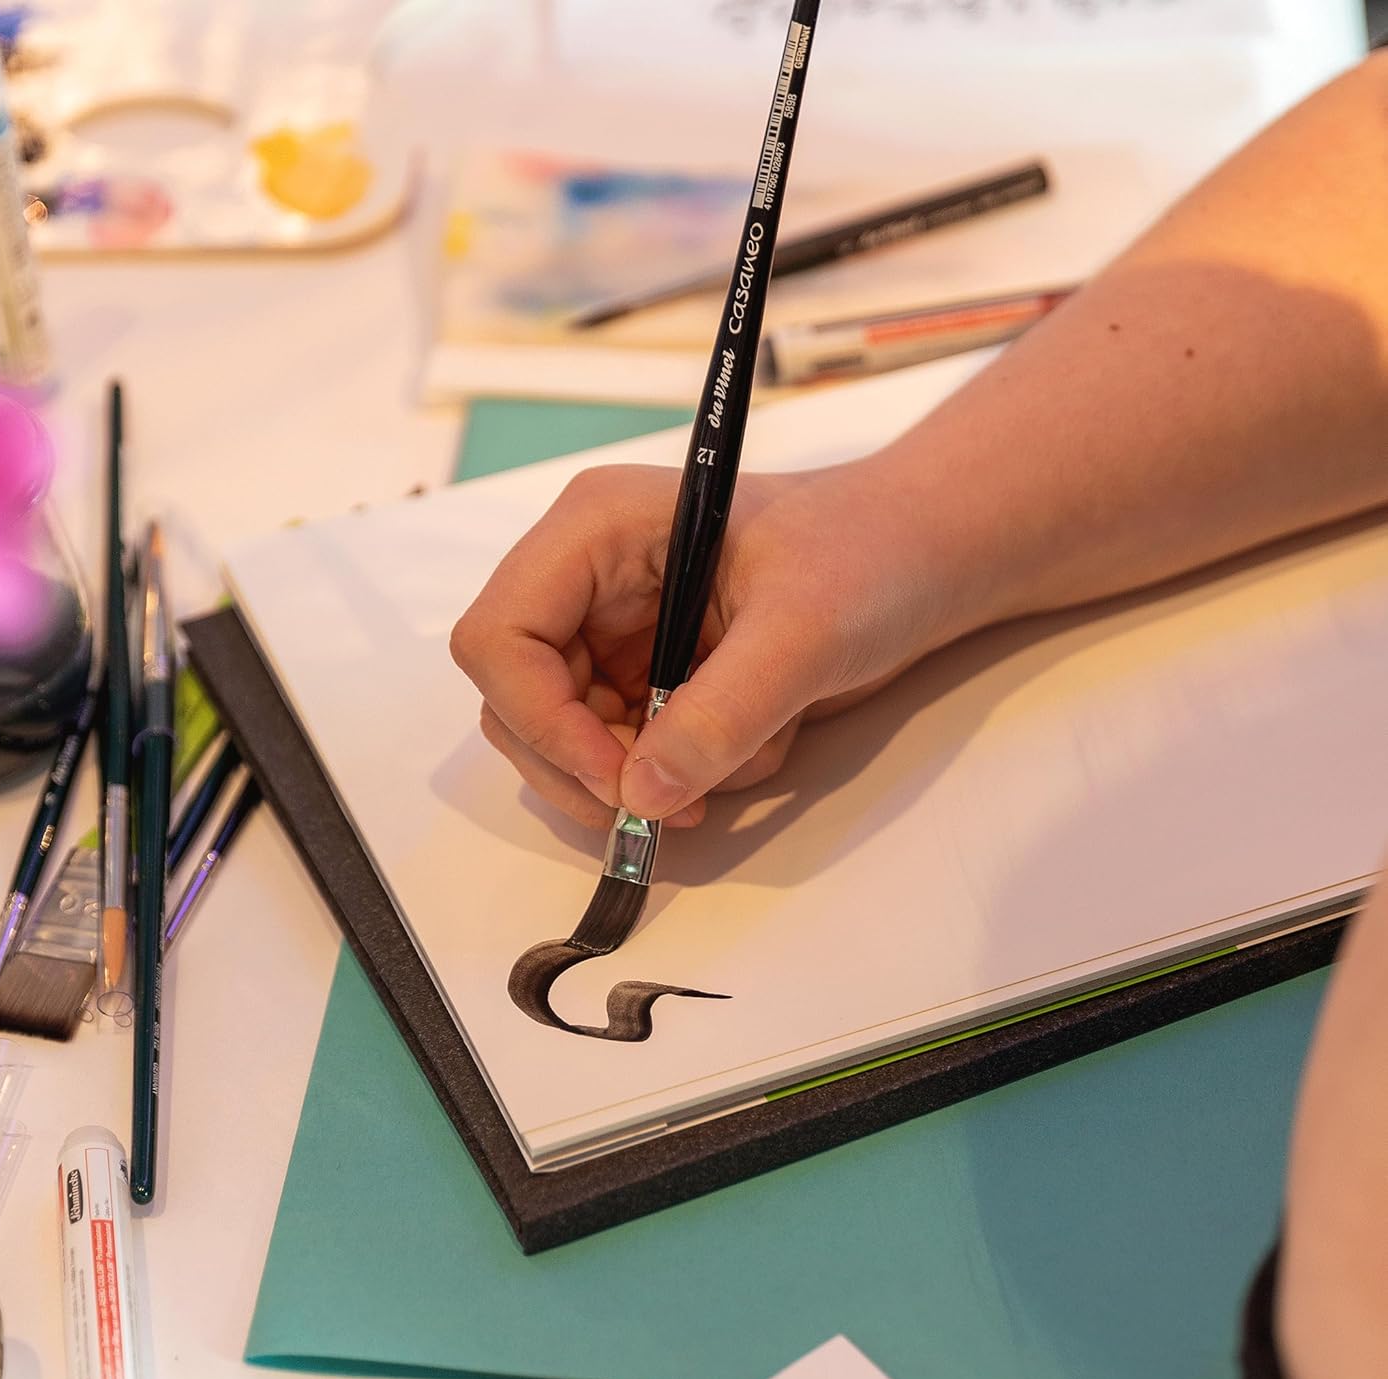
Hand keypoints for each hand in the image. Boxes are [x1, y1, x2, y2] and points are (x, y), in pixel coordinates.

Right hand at [450, 457, 976, 828]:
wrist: (921, 562)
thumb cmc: (869, 554)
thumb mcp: (804, 630)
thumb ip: (723, 711)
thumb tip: (641, 796)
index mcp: (595, 530)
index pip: (499, 637)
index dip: (539, 720)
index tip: (618, 779)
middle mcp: (586, 581)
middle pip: (518, 701)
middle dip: (586, 765)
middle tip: (668, 806)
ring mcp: (613, 633)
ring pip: (566, 741)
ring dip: (643, 779)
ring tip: (737, 767)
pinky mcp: (647, 677)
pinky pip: (626, 755)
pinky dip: (683, 775)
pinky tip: (753, 748)